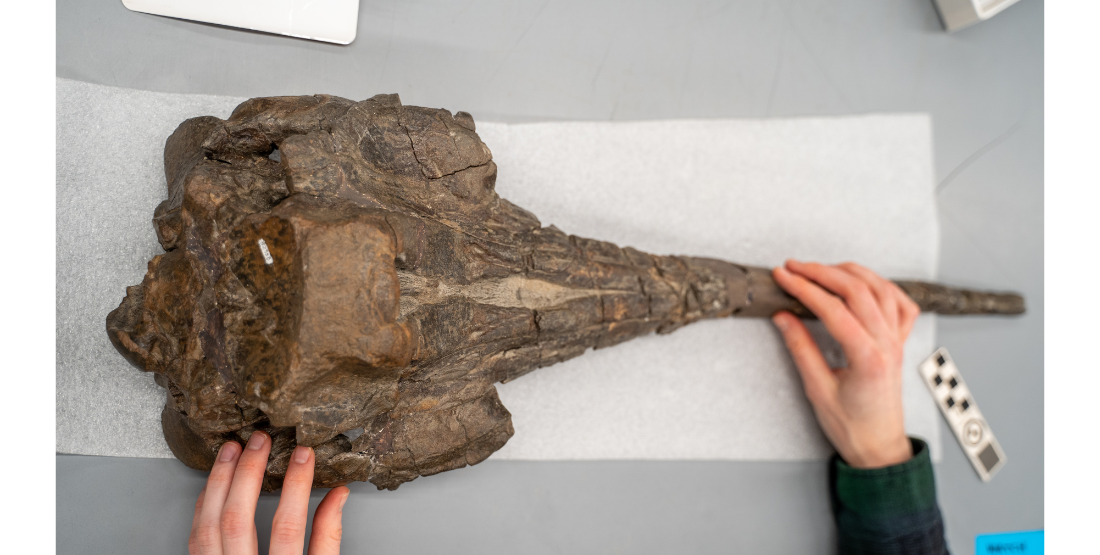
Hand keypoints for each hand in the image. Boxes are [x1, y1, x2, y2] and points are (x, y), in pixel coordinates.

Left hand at [188, 431, 349, 553]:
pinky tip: (214, 484)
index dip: (296, 486)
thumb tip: (338, 495)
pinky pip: (196, 538)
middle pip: (238, 519)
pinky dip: (204, 505)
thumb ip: (328, 540)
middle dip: (248, 472)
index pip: (287, 526)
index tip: (303, 455)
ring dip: (219, 481)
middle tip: (260, 440)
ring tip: (231, 450)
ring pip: (208, 526)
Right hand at [771, 260, 919, 468]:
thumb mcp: (817, 390)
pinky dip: (882, 285)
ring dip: (849, 272)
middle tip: (793, 267)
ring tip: (821, 269)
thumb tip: (783, 317)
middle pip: (857, 290)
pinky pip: (900, 302)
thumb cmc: (852, 426)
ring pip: (879, 289)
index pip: (833, 309)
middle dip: (821, 272)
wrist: (879, 445)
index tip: (783, 277)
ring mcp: (897, 340)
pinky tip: (863, 282)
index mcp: (868, 358)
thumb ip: (801, 349)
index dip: (804, 288)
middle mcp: (887, 344)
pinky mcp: (899, 341)